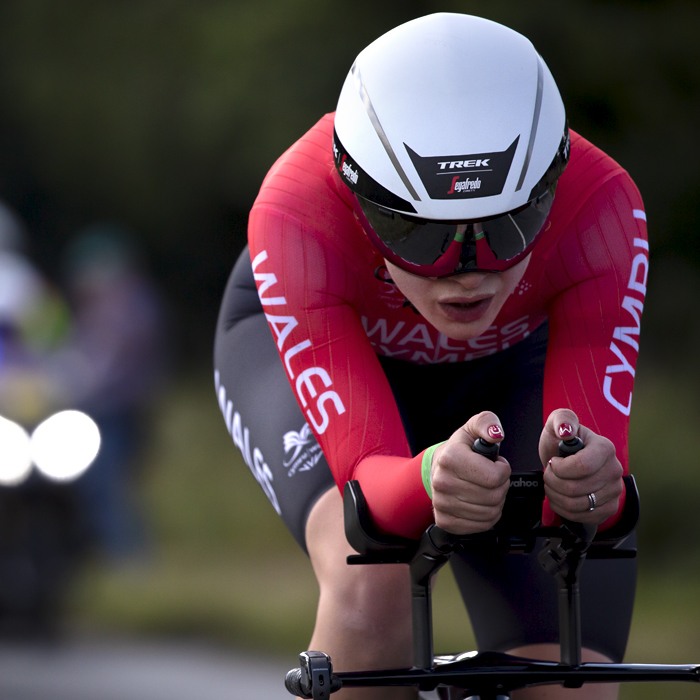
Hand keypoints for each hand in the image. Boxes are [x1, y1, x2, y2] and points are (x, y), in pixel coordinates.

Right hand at [430, 411, 510, 534]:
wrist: (438, 467)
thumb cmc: (460, 449)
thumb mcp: (473, 428)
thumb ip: (487, 423)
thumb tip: (495, 434)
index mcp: (450, 458)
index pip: (494, 477)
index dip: (502, 470)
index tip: (496, 464)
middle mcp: (442, 482)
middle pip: (494, 496)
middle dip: (500, 486)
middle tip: (491, 477)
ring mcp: (442, 503)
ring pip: (490, 513)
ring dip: (495, 501)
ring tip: (486, 488)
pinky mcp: (445, 521)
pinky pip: (481, 526)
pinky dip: (487, 516)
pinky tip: (480, 503)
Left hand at [539, 409, 622, 523]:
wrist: (567, 461)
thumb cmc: (562, 442)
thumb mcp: (557, 423)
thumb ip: (562, 419)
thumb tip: (565, 429)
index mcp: (605, 448)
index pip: (582, 467)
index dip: (560, 468)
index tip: (553, 462)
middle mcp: (614, 470)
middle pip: (576, 488)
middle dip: (552, 482)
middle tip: (549, 474)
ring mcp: (614, 491)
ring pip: (576, 504)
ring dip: (555, 496)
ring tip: (552, 485)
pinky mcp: (609, 508)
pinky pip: (583, 516)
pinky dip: (564, 509)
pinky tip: (560, 497)